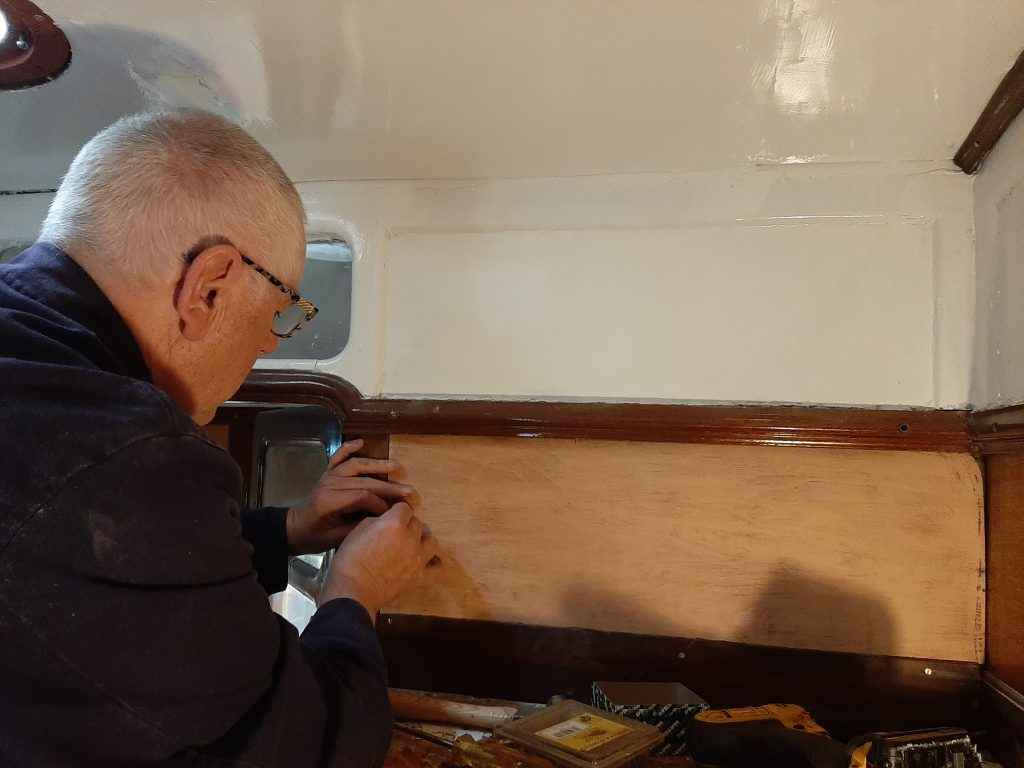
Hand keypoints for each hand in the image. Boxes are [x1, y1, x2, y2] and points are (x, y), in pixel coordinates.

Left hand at [286, 439, 414, 555]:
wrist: (293, 529)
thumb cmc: (314, 537)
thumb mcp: (337, 538)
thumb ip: (359, 525)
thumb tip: (382, 517)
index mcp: (330, 501)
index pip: (363, 496)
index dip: (381, 503)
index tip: (393, 512)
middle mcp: (330, 484)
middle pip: (364, 480)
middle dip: (387, 486)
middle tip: (407, 491)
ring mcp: (328, 476)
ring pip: (356, 465)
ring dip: (377, 464)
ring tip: (395, 465)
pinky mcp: (327, 473)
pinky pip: (338, 457)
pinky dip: (349, 447)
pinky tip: (361, 442)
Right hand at [319, 502, 441, 617]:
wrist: (354, 590)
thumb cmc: (350, 560)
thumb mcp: (357, 530)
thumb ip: (376, 521)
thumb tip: (385, 520)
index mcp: (394, 523)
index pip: (404, 508)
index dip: (397, 511)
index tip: (391, 517)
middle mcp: (410, 538)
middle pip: (417, 523)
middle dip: (408, 525)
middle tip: (396, 533)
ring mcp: (418, 558)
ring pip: (431, 541)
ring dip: (422, 540)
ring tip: (412, 545)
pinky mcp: (420, 576)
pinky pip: (438, 568)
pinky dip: (434, 564)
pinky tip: (427, 562)